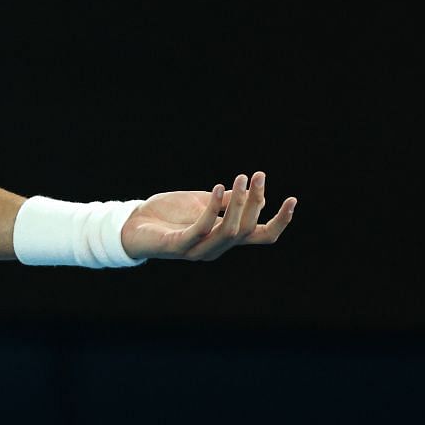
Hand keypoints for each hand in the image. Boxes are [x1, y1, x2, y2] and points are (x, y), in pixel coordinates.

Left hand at [121, 171, 296, 261]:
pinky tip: (219, 187)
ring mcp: (198, 249)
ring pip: (230, 231)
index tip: (292, 199)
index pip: (262, 236)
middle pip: (248, 229)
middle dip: (255, 201)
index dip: (280, 221)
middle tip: (257, 175)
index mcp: (225, 238)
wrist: (131, 224)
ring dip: (238, 203)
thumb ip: (228, 202)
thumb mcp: (203, 202)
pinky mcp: (179, 245)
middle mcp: (215, 248)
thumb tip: (256, 194)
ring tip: (239, 178)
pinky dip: (213, 208)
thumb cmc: (168, 214)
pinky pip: (202, 228)